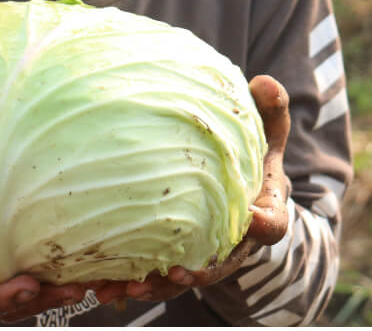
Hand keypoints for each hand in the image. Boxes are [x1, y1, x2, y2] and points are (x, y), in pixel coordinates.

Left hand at [117, 74, 291, 302]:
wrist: (240, 183)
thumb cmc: (253, 152)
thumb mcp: (268, 129)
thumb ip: (270, 108)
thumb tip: (264, 82)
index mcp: (264, 209)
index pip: (272, 223)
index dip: (265, 224)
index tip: (252, 218)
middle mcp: (237, 241)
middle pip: (222, 265)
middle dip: (200, 272)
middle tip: (175, 273)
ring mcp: (208, 254)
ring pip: (184, 277)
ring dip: (157, 286)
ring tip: (126, 289)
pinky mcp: (179, 258)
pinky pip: (156, 276)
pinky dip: (131, 283)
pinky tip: (99, 286)